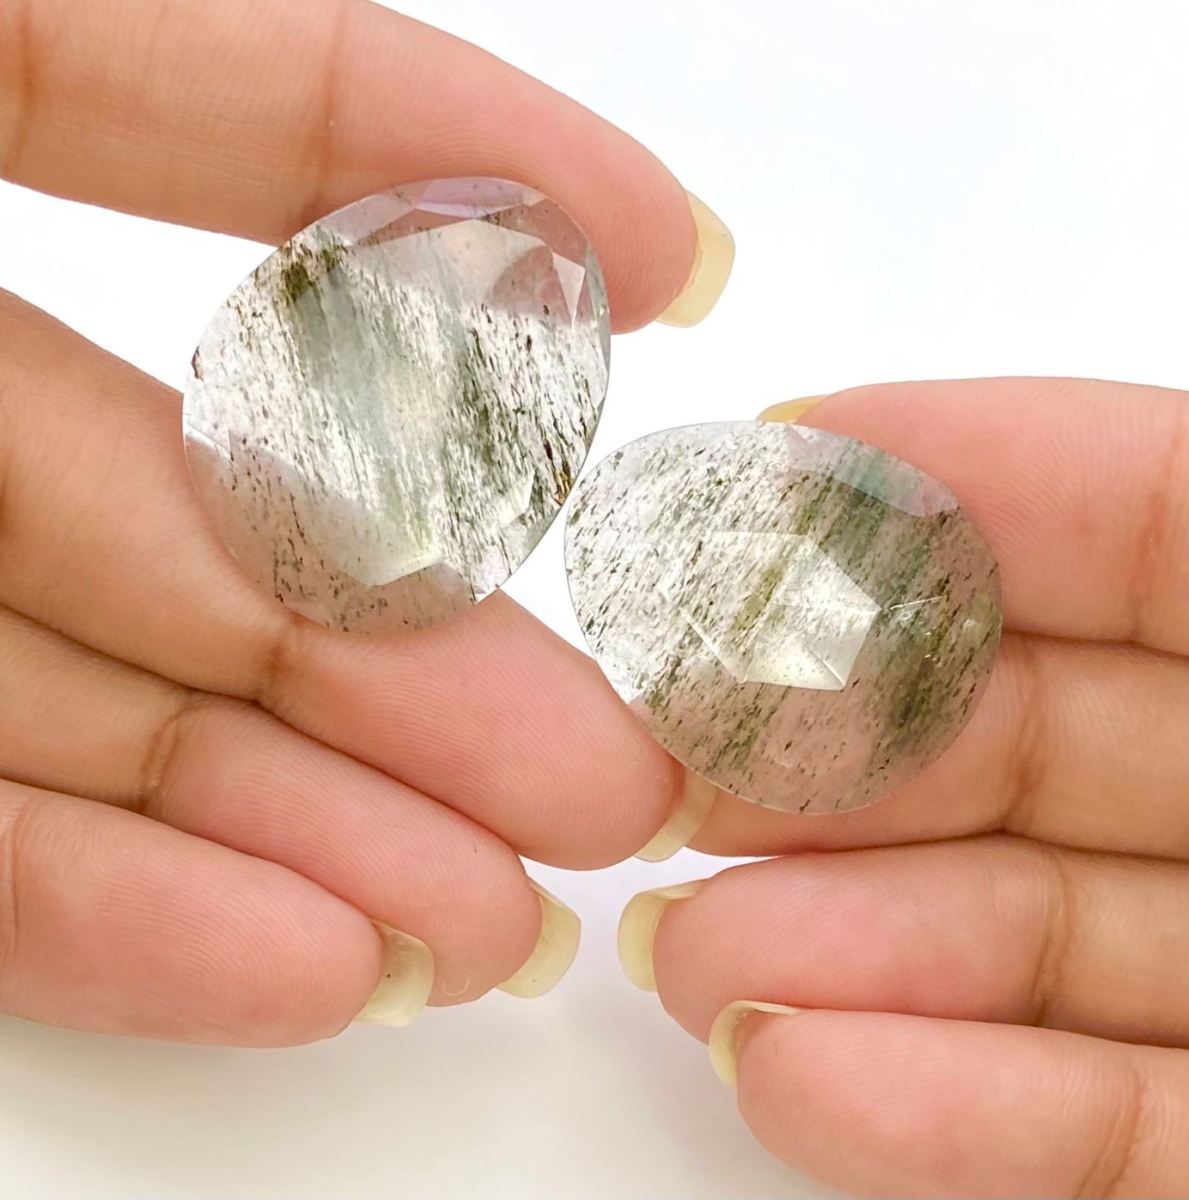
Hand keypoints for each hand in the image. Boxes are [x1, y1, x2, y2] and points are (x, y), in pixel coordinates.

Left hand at [0, 0, 724, 1041]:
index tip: (671, 265)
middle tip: (605, 782)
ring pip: (92, 715)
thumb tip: (537, 238)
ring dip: (305, 838)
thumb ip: (184, 82)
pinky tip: (304, 964)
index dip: (448, 158)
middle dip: (413, 665)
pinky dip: (117, 917)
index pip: (197, 98)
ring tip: (486, 927)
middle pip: (192, 512)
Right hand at [619, 378, 1188, 1197]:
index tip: (759, 497)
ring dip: (852, 955)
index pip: (1152, 518)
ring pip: (1045, 942)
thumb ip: (1168, 512)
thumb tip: (865, 458)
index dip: (956, 490)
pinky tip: (802, 1076)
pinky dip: (958, 1115)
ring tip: (698, 967)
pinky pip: (1112, 1127)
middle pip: (1044, 736)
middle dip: (844, 751)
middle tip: (680, 774)